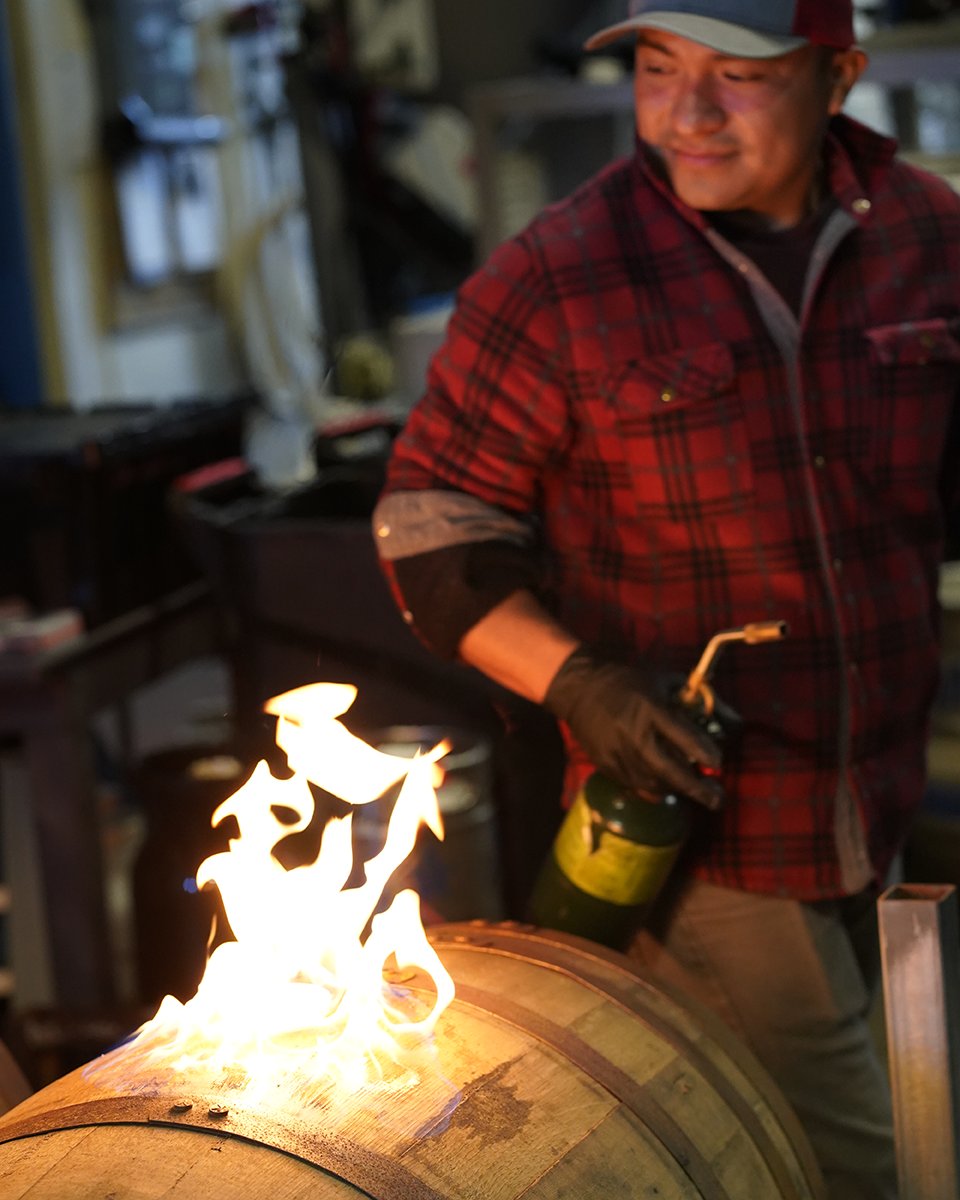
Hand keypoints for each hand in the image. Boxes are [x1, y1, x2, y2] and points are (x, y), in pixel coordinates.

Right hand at [543, 646, 724, 810]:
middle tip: (717, 799)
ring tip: (692, 789)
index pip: (684, 738)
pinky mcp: (606, 766)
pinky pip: (635, 787)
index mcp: (651, 709)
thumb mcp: (661, 681)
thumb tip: (731, 719)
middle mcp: (635, 735)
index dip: (705, 754)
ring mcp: (618, 754)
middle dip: (698, 790)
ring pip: (654, 785)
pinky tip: (665, 786)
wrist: (579, 689)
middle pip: (671, 772)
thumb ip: (694, 700)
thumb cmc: (627, 681)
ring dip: (677, 790)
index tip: (719, 764)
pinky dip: (654, 790)